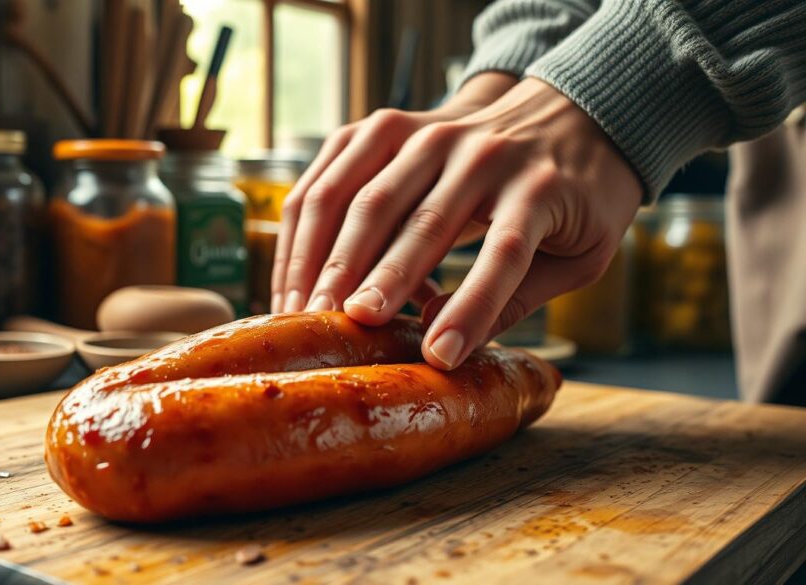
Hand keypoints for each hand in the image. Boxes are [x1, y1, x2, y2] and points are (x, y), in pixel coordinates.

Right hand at [280, 78, 643, 369]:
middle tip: (346, 328)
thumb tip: (444, 342)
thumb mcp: (578, 254)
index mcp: (539, 188)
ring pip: (363, 195)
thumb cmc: (575, 197)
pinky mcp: (383, 128)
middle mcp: (479, 154)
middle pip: (422, 221)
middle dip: (379, 278)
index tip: (439, 358)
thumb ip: (518, 299)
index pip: (503, 253)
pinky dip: (305, 228)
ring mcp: (426, 133)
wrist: (566, 111)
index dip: (471, 308)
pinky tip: (293, 276)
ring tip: (304, 311)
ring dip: (327, 256)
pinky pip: (330, 176)